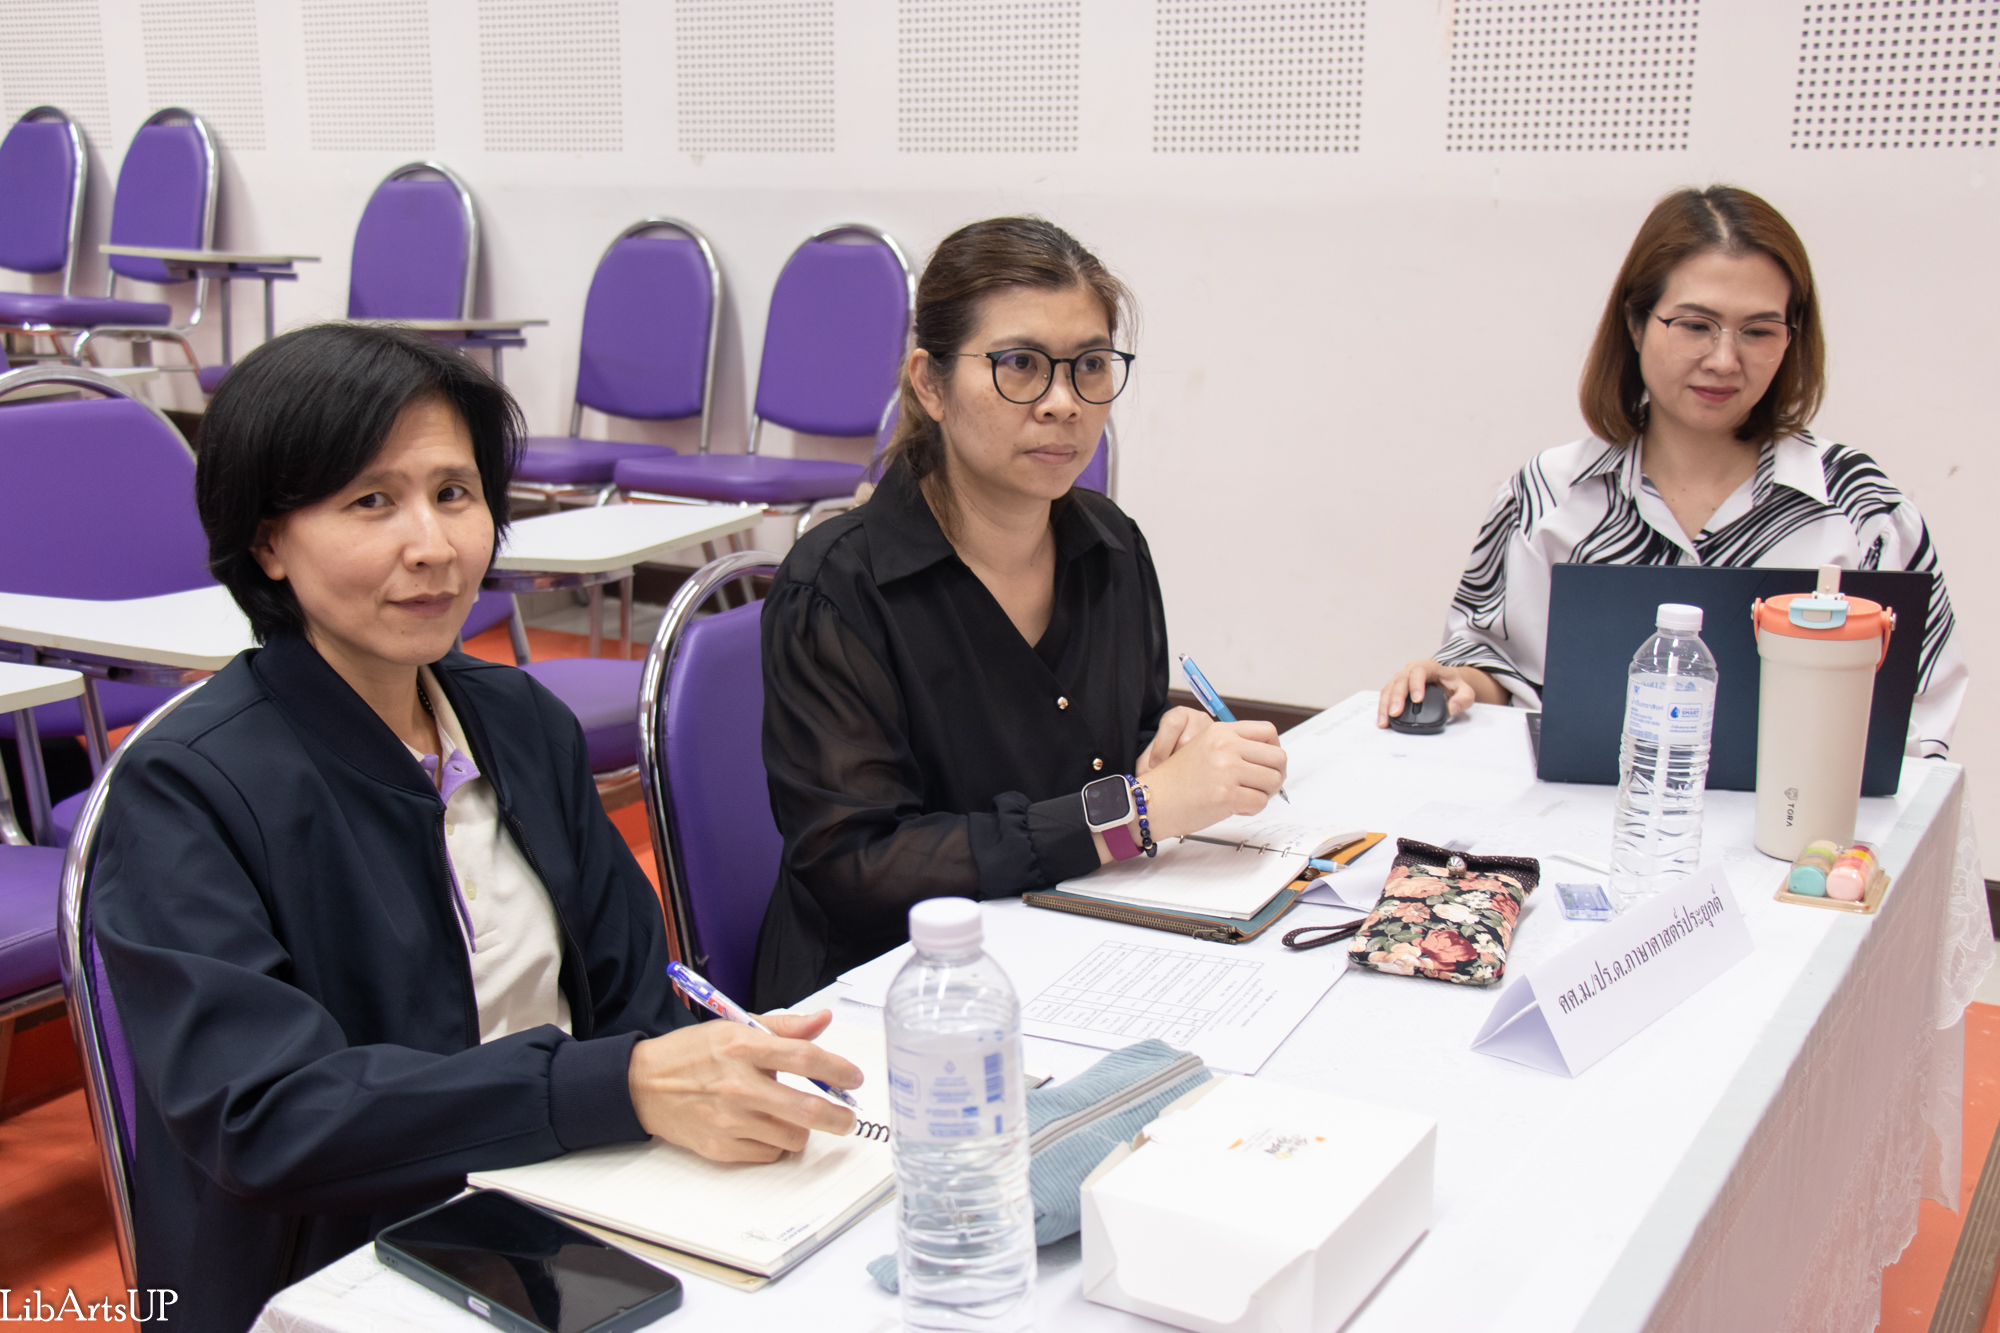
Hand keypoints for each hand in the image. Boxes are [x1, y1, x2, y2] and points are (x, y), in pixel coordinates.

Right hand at [628, 1010, 861, 1162]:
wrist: (643, 1085)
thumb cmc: (692, 1054)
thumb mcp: (735, 1027)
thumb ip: (784, 1027)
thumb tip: (823, 1021)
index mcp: (743, 1047)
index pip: (804, 1058)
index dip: (838, 1069)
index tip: (853, 1078)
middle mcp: (738, 1085)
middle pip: (807, 1109)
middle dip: (839, 1118)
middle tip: (848, 1118)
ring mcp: (729, 1120)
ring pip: (792, 1137)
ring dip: (803, 1130)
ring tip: (794, 1118)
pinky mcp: (720, 1147)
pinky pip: (768, 1154)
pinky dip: (775, 1144)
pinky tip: (765, 1128)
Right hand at [1136, 719, 1285, 840]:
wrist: (1154, 801)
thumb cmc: (1178, 781)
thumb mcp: (1205, 748)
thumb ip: (1236, 747)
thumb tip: (1273, 760)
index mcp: (1221, 731)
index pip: (1268, 732)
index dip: (1274, 749)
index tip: (1267, 763)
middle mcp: (1225, 746)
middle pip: (1278, 757)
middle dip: (1276, 775)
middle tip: (1263, 786)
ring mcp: (1226, 770)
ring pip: (1273, 781)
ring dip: (1264, 794)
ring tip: (1246, 797)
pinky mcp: (1226, 795)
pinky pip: (1260, 803)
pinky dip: (1251, 809)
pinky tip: (1235, 807)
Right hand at [1376, 660, 1502, 726]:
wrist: (1447, 684)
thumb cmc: (1454, 686)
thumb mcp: (1466, 692)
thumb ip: (1463, 699)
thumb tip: (1453, 707)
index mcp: (1430, 667)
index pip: (1420, 670)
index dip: (1416, 684)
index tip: (1417, 700)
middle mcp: (1412, 669)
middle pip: (1401, 679)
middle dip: (1397, 697)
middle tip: (1395, 713)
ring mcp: (1402, 677)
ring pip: (1390, 687)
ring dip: (1386, 704)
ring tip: (1385, 721)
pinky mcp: (1396, 687)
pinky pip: (1386, 695)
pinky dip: (1383, 707)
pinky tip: (1383, 720)